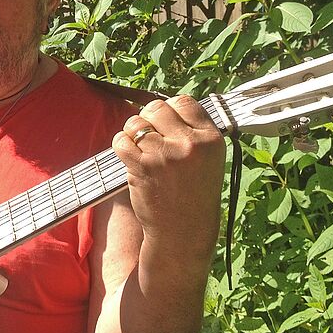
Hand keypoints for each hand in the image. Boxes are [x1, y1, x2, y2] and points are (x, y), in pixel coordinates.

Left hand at [111, 95, 225, 249]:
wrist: (183, 231)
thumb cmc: (194, 194)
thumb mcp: (208, 159)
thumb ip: (192, 132)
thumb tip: (167, 106)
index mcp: (211, 139)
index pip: (184, 102)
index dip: (170, 109)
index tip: (166, 121)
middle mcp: (190, 144)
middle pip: (157, 107)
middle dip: (148, 118)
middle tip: (150, 136)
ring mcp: (165, 154)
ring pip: (136, 122)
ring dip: (132, 132)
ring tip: (141, 149)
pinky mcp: (143, 166)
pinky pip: (121, 140)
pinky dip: (121, 145)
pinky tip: (130, 157)